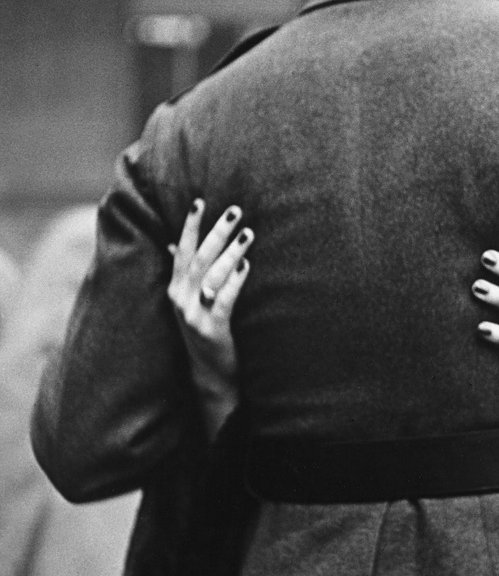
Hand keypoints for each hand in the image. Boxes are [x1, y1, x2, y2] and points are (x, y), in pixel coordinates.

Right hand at [167, 200, 251, 438]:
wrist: (209, 373)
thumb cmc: (202, 330)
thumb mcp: (187, 301)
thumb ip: (182, 273)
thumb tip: (173, 243)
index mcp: (175, 289)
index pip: (181, 251)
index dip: (190, 226)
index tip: (199, 202)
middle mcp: (180, 299)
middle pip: (199, 258)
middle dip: (216, 232)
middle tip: (235, 210)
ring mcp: (194, 315)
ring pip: (212, 276)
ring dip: (231, 252)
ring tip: (248, 234)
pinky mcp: (212, 329)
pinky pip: (224, 300)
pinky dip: (235, 281)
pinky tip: (246, 266)